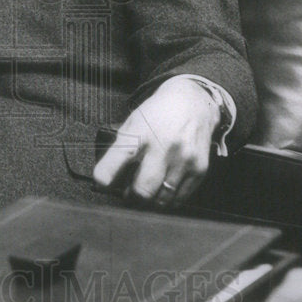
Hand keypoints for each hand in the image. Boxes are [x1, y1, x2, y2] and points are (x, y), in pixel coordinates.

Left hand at [92, 76, 218, 205]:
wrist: (192, 102)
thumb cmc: (157, 115)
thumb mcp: (133, 123)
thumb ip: (120, 151)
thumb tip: (110, 183)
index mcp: (140, 132)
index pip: (120, 157)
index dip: (106, 174)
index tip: (102, 183)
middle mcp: (163, 146)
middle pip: (143, 190)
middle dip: (133, 195)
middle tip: (130, 191)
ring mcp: (183, 159)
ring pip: (161, 200)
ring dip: (151, 199)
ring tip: (149, 186)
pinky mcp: (199, 169)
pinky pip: (179, 199)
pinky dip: (169, 198)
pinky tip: (165, 185)